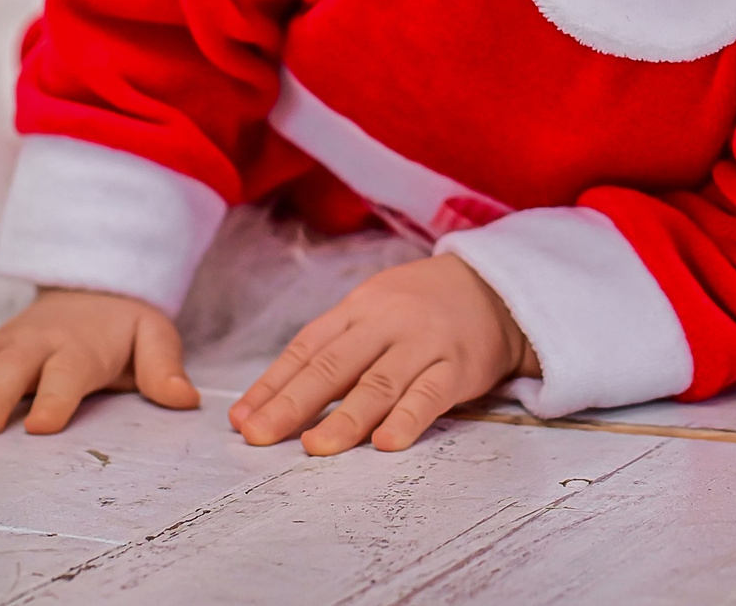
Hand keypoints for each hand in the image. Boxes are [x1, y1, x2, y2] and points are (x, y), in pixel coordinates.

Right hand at [0, 287, 198, 435]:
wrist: (94, 287)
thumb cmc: (123, 327)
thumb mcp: (154, 337)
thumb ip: (164, 368)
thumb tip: (185, 399)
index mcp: (79, 348)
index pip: (68, 374)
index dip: (56, 399)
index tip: (41, 427)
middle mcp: (35, 344)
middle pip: (11, 367)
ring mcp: (3, 343)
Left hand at [228, 254, 538, 455]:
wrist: (493, 288)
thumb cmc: (418, 309)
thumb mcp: (371, 312)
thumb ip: (329, 351)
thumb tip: (269, 401)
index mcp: (357, 308)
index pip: (307, 348)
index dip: (272, 384)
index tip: (242, 419)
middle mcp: (386, 322)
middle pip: (334, 364)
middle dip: (293, 403)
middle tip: (260, 435)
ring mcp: (423, 343)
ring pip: (379, 382)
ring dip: (345, 417)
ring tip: (315, 447)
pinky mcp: (459, 366)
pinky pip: (431, 394)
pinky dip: (408, 418)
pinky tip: (387, 442)